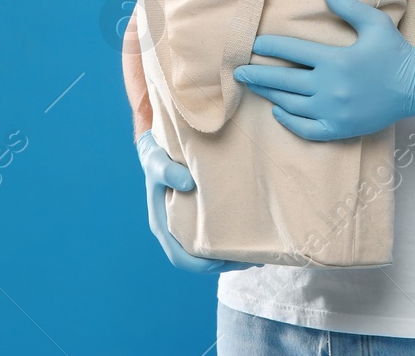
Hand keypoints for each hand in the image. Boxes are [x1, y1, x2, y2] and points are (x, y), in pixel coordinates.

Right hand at [135, 130, 256, 273]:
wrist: (160, 149)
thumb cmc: (157, 158)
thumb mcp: (158, 163)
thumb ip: (168, 171)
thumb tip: (188, 183)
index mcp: (163, 225)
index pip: (179, 256)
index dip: (199, 265)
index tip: (220, 263)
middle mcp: (176, 230)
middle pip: (199, 259)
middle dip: (223, 264)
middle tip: (248, 260)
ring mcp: (189, 225)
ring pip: (210, 250)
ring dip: (231, 256)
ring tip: (257, 255)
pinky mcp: (201, 216)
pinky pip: (216, 234)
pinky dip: (232, 240)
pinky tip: (253, 237)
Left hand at [233, 0, 414, 140]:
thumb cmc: (394, 52)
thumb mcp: (373, 23)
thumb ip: (346, 6)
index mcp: (336, 60)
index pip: (292, 52)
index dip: (270, 48)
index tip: (254, 45)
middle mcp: (331, 87)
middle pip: (284, 81)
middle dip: (258, 75)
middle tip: (238, 73)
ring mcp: (334, 110)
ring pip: (291, 104)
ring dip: (270, 95)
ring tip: (254, 88)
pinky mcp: (340, 128)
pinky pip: (306, 128)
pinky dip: (289, 122)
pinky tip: (278, 112)